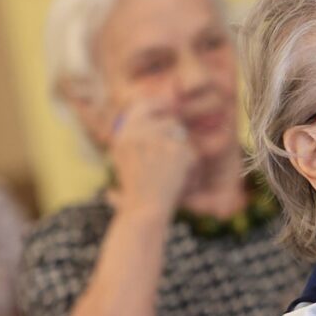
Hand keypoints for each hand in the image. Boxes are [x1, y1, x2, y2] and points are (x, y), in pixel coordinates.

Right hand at [107, 99, 196, 216]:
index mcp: (123, 135)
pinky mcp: (178, 151)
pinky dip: (191, 167)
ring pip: (182, 135)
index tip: (170, 108)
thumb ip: (136, 136)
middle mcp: (139, 134)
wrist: (145, 210)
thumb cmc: (136, 191)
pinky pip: (192, 152)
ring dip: (182, 151)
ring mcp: (158, 141)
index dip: (159, 105)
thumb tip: (159, 116)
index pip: (143, 106)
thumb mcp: (125, 160)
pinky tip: (180, 180)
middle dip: (176, 135)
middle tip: (174, 154)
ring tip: (172, 172)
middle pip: (169, 120)